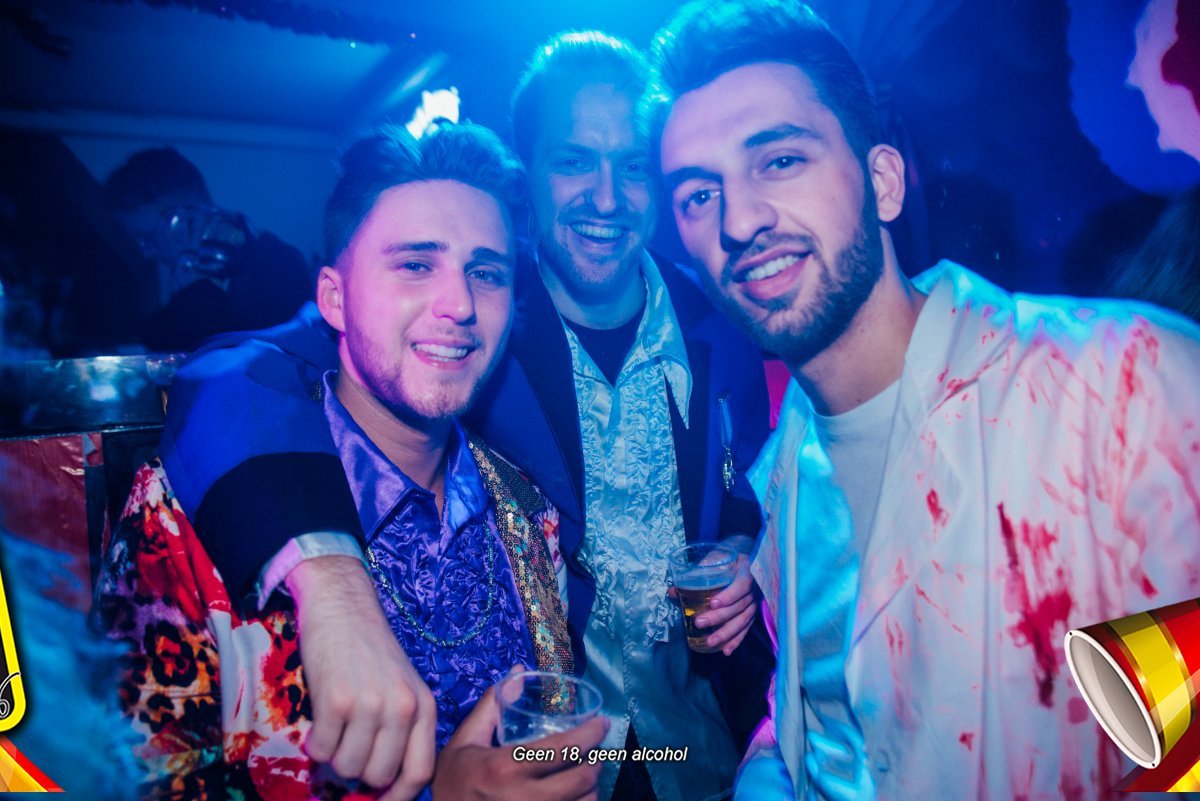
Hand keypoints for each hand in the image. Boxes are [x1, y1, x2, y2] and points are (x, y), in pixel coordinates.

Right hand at [288, 555, 436, 799]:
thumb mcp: (401, 687)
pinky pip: (320, 750)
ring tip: (334, 728)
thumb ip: (399, 730)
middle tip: (347, 747)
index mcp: (425, 706)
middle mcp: (402, 708)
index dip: (398, 797)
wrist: (342, 607)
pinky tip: (318, 719)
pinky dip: (314, 743)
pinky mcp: (336, 701)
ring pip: (347, 767)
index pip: (420, 772)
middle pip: (379, 776)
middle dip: (358, 772)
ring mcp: (370, 704)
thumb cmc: (370, 652)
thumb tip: (380, 785)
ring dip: (333, 757)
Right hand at [431, 681, 608, 800]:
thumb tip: (520, 671)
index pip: (564, 749)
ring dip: (592, 787)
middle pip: (582, 779)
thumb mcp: (466, 740)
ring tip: (587, 773)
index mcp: (506, 768)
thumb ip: (492, 706)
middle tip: (596, 750)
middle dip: (597, 761)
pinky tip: (577, 795)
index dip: (591, 734)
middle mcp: (524, 798)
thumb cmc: (454, 780)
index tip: (602, 724)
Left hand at [697, 552, 757, 655]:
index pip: (741, 585)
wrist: (747, 556)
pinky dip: (736, 640)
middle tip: (699, 623)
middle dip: (719, 617)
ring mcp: (755, 603)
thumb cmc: (728, 557)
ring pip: (742, 620)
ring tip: (710, 642)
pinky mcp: (752, 613)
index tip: (713, 603)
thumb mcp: (714, 558)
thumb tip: (673, 592)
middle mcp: (754, 590)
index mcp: (747, 571)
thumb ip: (696, 573)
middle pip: (738, 606)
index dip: (729, 595)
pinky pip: (746, 628)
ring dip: (726, 633)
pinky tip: (726, 651)